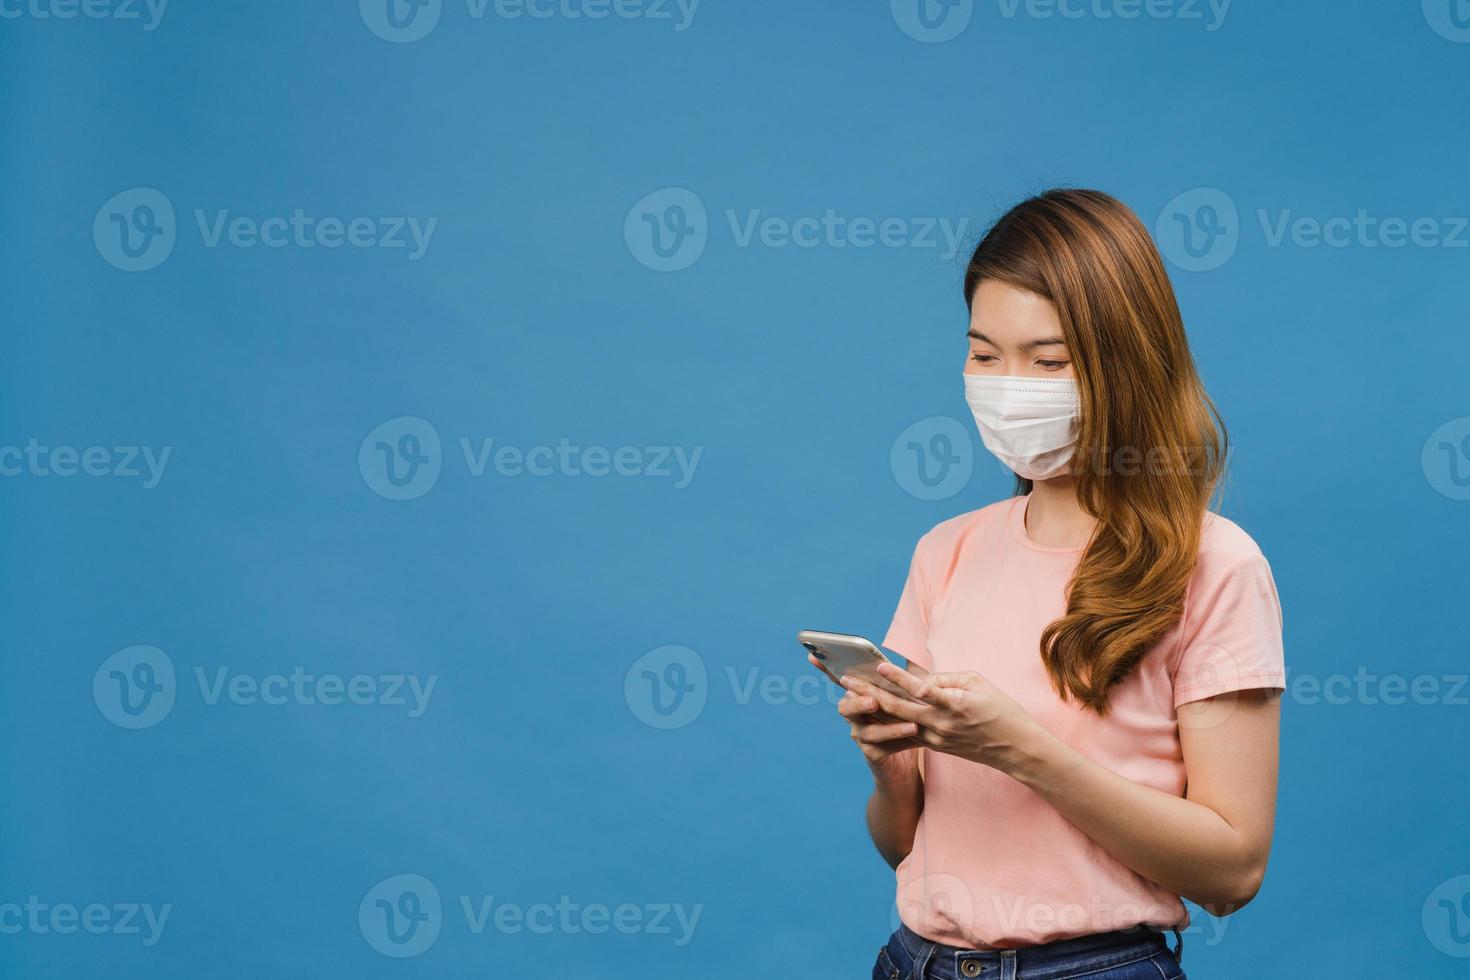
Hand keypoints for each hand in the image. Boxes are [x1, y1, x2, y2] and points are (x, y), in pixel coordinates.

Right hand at [813, 654, 922, 786]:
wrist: (909, 762)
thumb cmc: (909, 720)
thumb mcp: (906, 698)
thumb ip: (899, 683)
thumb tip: (909, 658)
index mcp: (860, 697)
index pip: (841, 681)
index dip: (826, 670)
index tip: (812, 656)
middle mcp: (855, 716)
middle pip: (846, 706)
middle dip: (857, 702)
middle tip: (872, 700)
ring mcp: (860, 736)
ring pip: (865, 730)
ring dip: (889, 726)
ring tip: (909, 723)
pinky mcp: (871, 753)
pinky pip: (880, 746)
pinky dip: (897, 736)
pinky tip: (913, 730)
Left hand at [843, 662, 1045, 773]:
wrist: (1014, 748)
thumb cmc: (1001, 709)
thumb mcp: (977, 682)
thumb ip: (945, 678)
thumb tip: (918, 679)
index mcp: (954, 705)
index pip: (922, 690)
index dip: (899, 678)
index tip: (879, 666)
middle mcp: (940, 724)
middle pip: (899, 708)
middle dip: (870, 693)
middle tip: (846, 680)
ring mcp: (935, 738)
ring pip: (897, 722)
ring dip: (872, 708)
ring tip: (849, 696)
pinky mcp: (933, 746)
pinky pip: (904, 734)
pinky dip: (885, 724)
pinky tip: (866, 718)